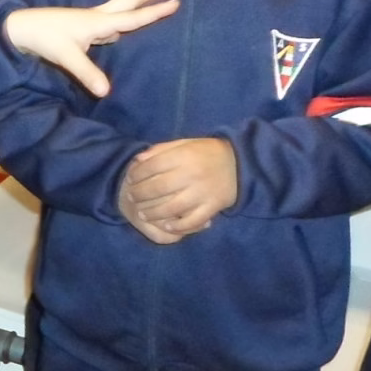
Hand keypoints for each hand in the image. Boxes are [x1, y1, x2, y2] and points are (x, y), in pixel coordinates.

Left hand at [3, 0, 179, 96]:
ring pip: (123, 7)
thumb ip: (88, 74)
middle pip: (130, 0)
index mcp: (99, 21)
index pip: (134, 17)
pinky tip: (126, 23)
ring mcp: (92, 20)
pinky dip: (125, 15)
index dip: (156, 12)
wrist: (21, 28)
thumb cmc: (45, 38)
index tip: (178, 2)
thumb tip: (106, 92)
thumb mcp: (67, 58)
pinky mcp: (85, 26)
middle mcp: (99, 16)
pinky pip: (113, 19)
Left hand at [121, 138, 237, 234]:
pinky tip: (167, 226)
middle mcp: (192, 175)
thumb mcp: (185, 143)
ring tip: (143, 214)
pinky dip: (178, 226)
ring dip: (153, 213)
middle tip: (132, 197)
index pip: (153, 166)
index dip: (137, 174)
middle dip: (140, 194)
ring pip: (172, 207)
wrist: (240, 164)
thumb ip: (161, 150)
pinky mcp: (213, 207)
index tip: (129, 178)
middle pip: (158, 187)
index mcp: (185, 156)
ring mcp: (203, 193)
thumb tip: (137, 160)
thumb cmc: (207, 152)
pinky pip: (192, 221)